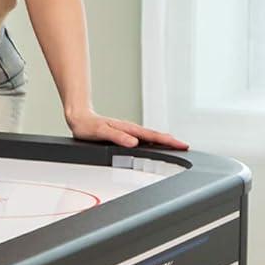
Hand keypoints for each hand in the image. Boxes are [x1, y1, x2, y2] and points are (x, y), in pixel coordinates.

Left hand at [67, 109, 186, 149]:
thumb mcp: (101, 132)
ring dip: (164, 141)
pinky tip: (155, 146)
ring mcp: (128, 131)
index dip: (168, 141)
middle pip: (155, 136)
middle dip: (171, 141)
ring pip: (150, 137)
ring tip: (176, 147)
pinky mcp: (124, 134)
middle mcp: (130, 129)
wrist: (78, 117)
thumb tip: (133, 142)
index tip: (182, 145)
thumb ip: (117, 137)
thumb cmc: (87, 125)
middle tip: (186, 147)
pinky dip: (153, 142)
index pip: (152, 136)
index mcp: (128, 129)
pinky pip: (143, 138)